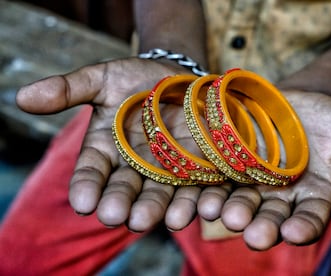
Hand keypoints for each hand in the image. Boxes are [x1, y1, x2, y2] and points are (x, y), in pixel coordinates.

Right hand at [16, 58, 203, 231]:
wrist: (178, 78)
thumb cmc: (135, 78)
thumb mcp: (102, 79)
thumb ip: (69, 89)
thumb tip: (23, 97)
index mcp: (106, 151)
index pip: (91, 173)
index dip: (86, 188)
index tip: (83, 203)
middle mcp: (135, 167)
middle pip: (126, 190)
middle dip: (121, 203)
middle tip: (116, 216)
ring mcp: (168, 170)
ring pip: (161, 195)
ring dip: (157, 209)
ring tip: (155, 220)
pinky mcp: (199, 168)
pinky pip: (198, 187)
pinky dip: (197, 199)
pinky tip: (196, 209)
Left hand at [196, 91, 330, 249]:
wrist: (284, 99)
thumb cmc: (321, 114)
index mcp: (311, 194)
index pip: (310, 218)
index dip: (303, 226)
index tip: (294, 232)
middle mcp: (279, 197)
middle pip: (271, 216)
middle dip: (262, 226)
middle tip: (253, 235)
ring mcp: (250, 185)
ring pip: (240, 203)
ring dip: (230, 211)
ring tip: (220, 214)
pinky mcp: (225, 170)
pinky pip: (216, 183)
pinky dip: (206, 191)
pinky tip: (197, 198)